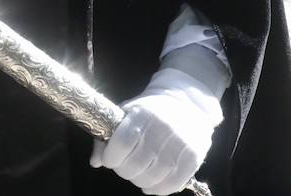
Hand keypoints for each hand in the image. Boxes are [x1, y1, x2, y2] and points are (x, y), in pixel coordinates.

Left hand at [90, 68, 221, 195]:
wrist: (188, 103)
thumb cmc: (151, 110)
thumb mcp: (127, 113)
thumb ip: (108, 136)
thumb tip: (96, 161)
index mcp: (143, 115)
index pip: (122, 143)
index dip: (111, 157)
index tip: (111, 160)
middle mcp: (163, 128)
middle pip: (136, 164)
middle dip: (124, 171)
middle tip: (125, 168)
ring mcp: (180, 143)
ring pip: (153, 177)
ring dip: (140, 181)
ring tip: (139, 176)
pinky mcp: (193, 156)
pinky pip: (173, 183)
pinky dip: (159, 190)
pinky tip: (152, 185)